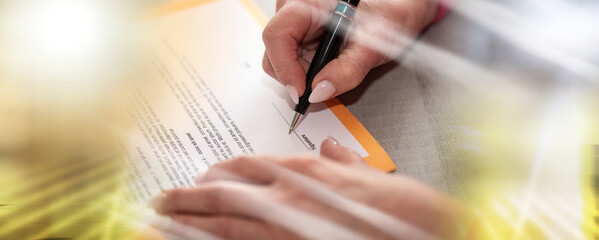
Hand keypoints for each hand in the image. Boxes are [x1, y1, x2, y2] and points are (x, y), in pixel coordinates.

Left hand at [149, 138, 470, 239]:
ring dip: (190, 221)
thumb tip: (331, 151)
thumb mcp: (366, 173)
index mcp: (305, 171)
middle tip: (162, 199)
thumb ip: (341, 161)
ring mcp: (285, 225)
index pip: (248, 166)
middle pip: (224, 193)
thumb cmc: (394, 204)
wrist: (414, 228)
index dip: (219, 171)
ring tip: (163, 221)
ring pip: (224, 222)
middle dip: (188, 197)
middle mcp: (288, 195)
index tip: (202, 175)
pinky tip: (202, 239)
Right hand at [262, 0, 437, 103]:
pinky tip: (326, 69)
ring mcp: (295, 21)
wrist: (398, 11)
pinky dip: (305, 71)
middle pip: (274, 49)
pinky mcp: (299, 33)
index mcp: (308, 2)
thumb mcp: (372, 48)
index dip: (285, 68)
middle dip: (293, 75)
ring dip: (301, 74)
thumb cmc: (389, 17)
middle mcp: (296, 8)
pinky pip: (290, 57)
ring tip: (330, 71)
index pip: (277, 36)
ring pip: (279, 56)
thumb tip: (318, 93)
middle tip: (318, 88)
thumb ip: (346, 72)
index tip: (301, 92)